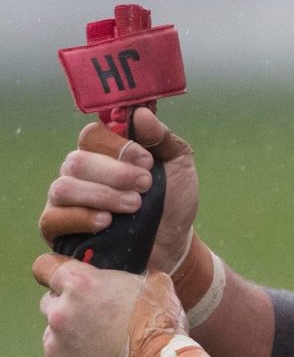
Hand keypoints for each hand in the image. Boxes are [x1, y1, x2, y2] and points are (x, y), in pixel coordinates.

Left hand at [32, 253, 187, 356]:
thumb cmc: (160, 329)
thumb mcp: (157, 286)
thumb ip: (133, 277)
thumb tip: (135, 275)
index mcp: (81, 285)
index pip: (45, 267)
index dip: (53, 272)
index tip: (61, 281)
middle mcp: (60, 313)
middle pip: (50, 304)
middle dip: (69, 310)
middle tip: (98, 322)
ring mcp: (54, 347)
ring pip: (55, 339)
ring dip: (73, 342)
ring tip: (104, 353)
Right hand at [39, 108, 198, 272]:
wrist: (174, 243)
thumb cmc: (172, 200)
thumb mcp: (178, 165)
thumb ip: (161, 139)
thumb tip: (141, 113)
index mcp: (103, 152)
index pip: (92, 135)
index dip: (118, 146)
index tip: (148, 162)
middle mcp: (79, 172)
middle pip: (77, 161)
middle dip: (115, 174)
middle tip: (146, 187)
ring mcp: (65, 200)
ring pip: (64, 188)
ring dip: (102, 196)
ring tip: (134, 206)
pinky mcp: (59, 229)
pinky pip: (53, 219)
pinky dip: (81, 218)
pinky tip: (106, 222)